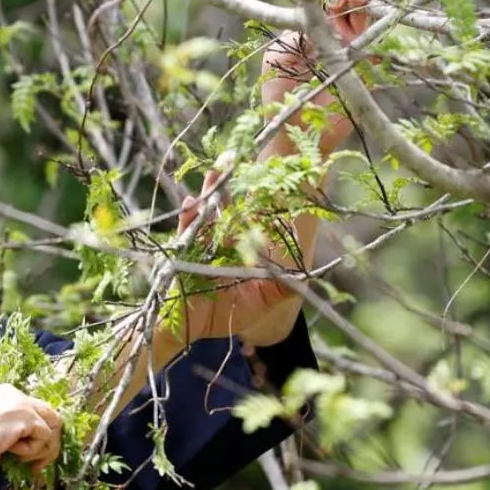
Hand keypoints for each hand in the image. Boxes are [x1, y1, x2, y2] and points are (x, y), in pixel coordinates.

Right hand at [0, 384, 62, 471]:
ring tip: (19, 458)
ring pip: (52, 429)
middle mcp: (17, 395)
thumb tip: (33, 446)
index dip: (40, 435)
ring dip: (39, 450)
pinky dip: (31, 450)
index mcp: (7, 395)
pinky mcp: (25, 417)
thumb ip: (14, 430)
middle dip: (50, 444)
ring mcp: (22, 404)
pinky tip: (11, 451)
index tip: (33, 456)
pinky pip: (44, 438)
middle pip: (52, 417)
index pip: (38, 412)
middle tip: (38, 465)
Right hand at [169, 165, 300, 346]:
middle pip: (224, 206)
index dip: (253, 194)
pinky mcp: (181, 256)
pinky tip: (191, 202)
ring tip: (214, 171)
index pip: (248, 215)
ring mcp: (199, 246)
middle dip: (226, 183)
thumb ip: (284, 288)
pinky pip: (183, 234)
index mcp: (240, 246)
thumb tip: (308, 275)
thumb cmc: (231, 315)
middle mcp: (219, 240)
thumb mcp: (266, 301)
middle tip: (231, 156)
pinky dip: (187, 219)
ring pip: (204, 213)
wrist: (198, 333)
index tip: (260, 171)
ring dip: (208, 192)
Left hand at [259, 0, 374, 157]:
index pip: (327, 0)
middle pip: (352, 5)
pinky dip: (385, 41)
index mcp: (311, 28)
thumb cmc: (278, 96)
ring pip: (369, 23)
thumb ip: (294, 36)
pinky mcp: (366, 73)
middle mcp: (334, 36)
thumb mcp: (277, 60)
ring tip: (369, 10)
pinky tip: (381, 37)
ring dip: (372, 12)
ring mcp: (353, 53)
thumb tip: (319, 20)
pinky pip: (381, 52)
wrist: (293, 135)